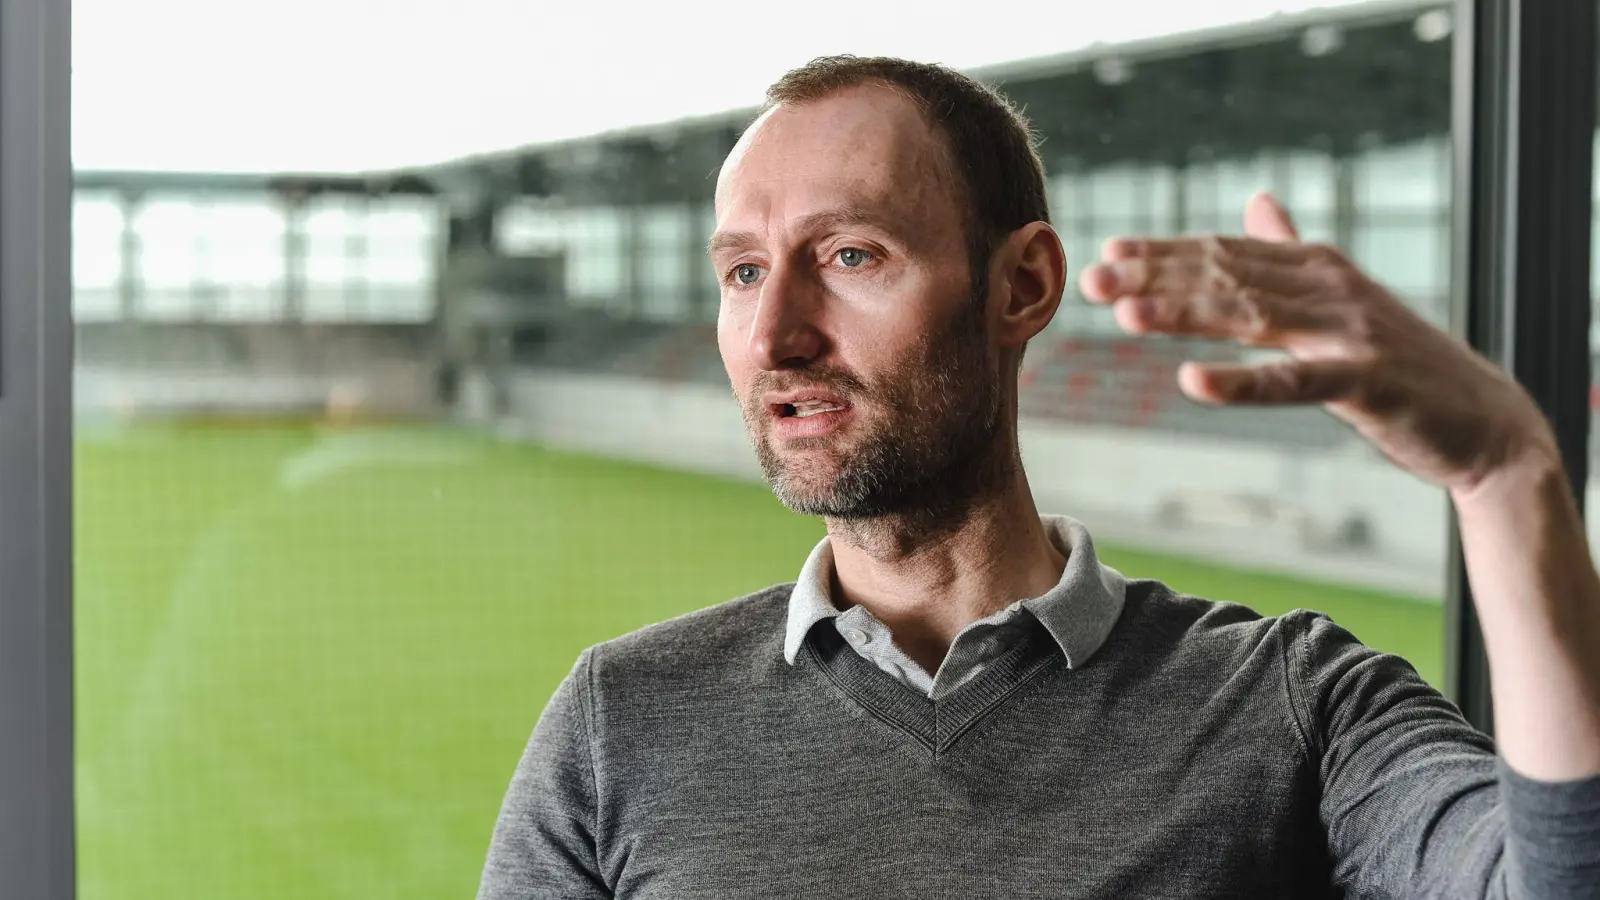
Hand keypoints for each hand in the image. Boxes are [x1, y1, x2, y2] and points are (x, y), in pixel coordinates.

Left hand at [1077, 192, 1559, 494]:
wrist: (1481, 418)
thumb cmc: (1399, 362)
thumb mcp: (1340, 298)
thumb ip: (1293, 251)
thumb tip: (1260, 202)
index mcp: (1315, 266)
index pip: (1224, 252)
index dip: (1163, 252)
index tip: (1105, 253)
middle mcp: (1328, 286)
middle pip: (1225, 275)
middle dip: (1155, 277)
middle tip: (1092, 280)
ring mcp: (1348, 331)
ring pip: (1250, 316)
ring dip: (1184, 313)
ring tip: (1126, 315)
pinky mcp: (1365, 380)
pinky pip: (1292, 381)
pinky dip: (1241, 382)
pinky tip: (1193, 381)